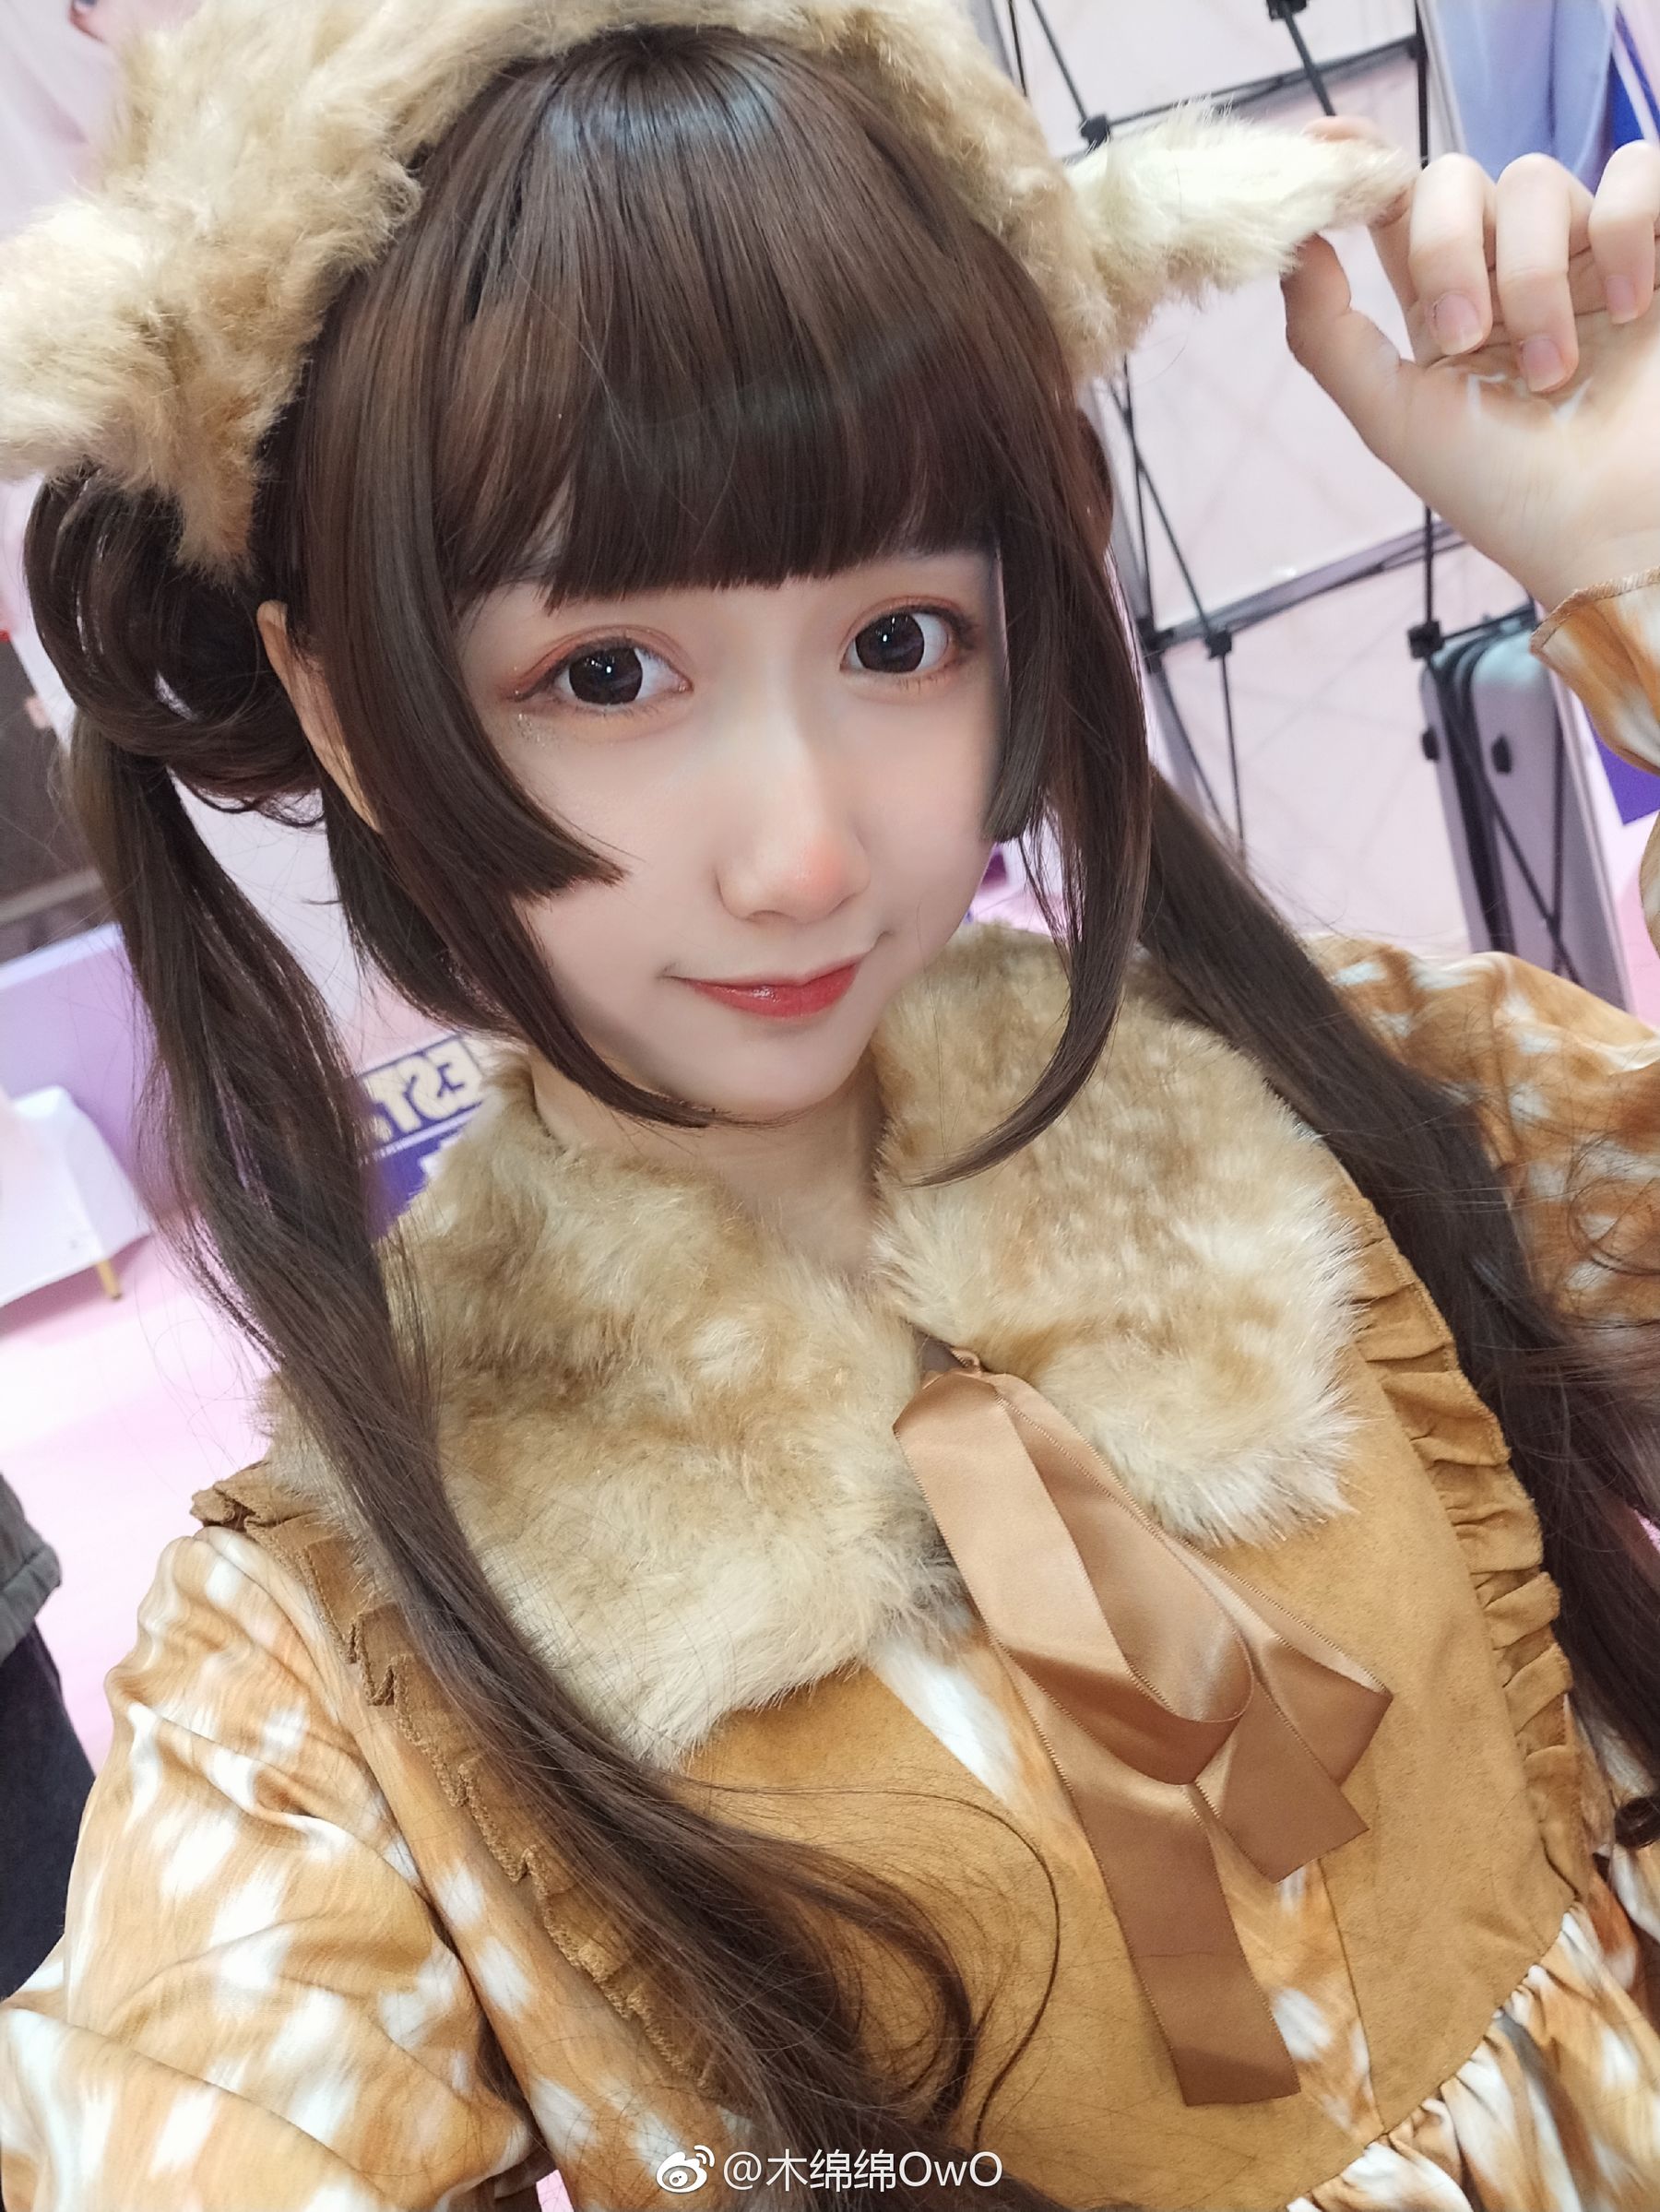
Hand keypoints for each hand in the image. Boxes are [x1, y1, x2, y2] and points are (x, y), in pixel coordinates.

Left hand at [1279, 117, 1659, 611]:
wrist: (1609, 535)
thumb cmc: (1508, 495)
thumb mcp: (1395, 421)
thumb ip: (1330, 339)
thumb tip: (1291, 247)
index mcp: (1443, 302)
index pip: (1397, 207)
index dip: (1360, 168)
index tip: (1326, 152)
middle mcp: (1508, 268)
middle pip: (1454, 179)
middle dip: (1447, 250)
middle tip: (1465, 339)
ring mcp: (1583, 253)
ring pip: (1535, 180)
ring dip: (1532, 278)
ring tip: (1554, 372)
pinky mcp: (1655, 250)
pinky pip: (1637, 171)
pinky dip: (1624, 229)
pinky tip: (1625, 309)